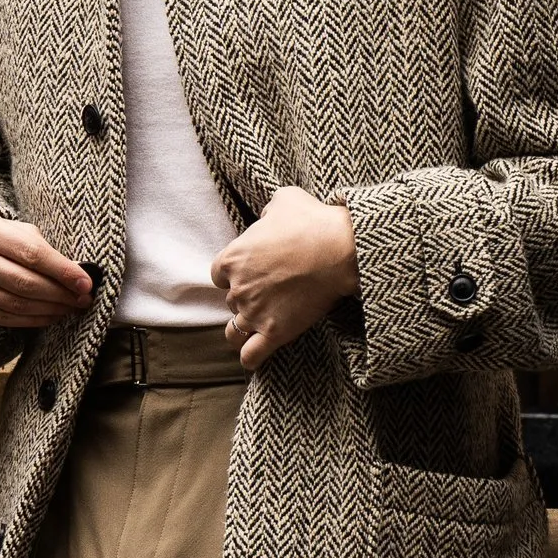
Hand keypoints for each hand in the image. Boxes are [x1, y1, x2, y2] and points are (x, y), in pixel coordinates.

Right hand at [0, 214, 93, 328]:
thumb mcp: (7, 229)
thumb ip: (38, 246)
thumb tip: (75, 274)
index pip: (32, 254)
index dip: (63, 271)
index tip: (85, 283)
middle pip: (26, 284)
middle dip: (60, 295)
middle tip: (82, 300)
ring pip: (16, 305)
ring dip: (49, 310)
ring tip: (68, 309)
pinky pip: (3, 319)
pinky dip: (31, 321)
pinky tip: (48, 316)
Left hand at [211, 187, 358, 370]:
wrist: (340, 250)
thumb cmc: (313, 222)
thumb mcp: (285, 199)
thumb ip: (268, 211)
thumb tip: (269, 217)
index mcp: (233, 258)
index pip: (218, 274)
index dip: (234, 274)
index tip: (251, 273)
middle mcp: (238, 288)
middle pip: (231, 300)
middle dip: (246, 297)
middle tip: (269, 293)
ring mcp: (254, 313)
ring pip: (234, 331)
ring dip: (243, 328)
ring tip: (257, 326)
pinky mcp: (274, 333)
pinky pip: (250, 355)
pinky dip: (250, 357)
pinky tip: (255, 356)